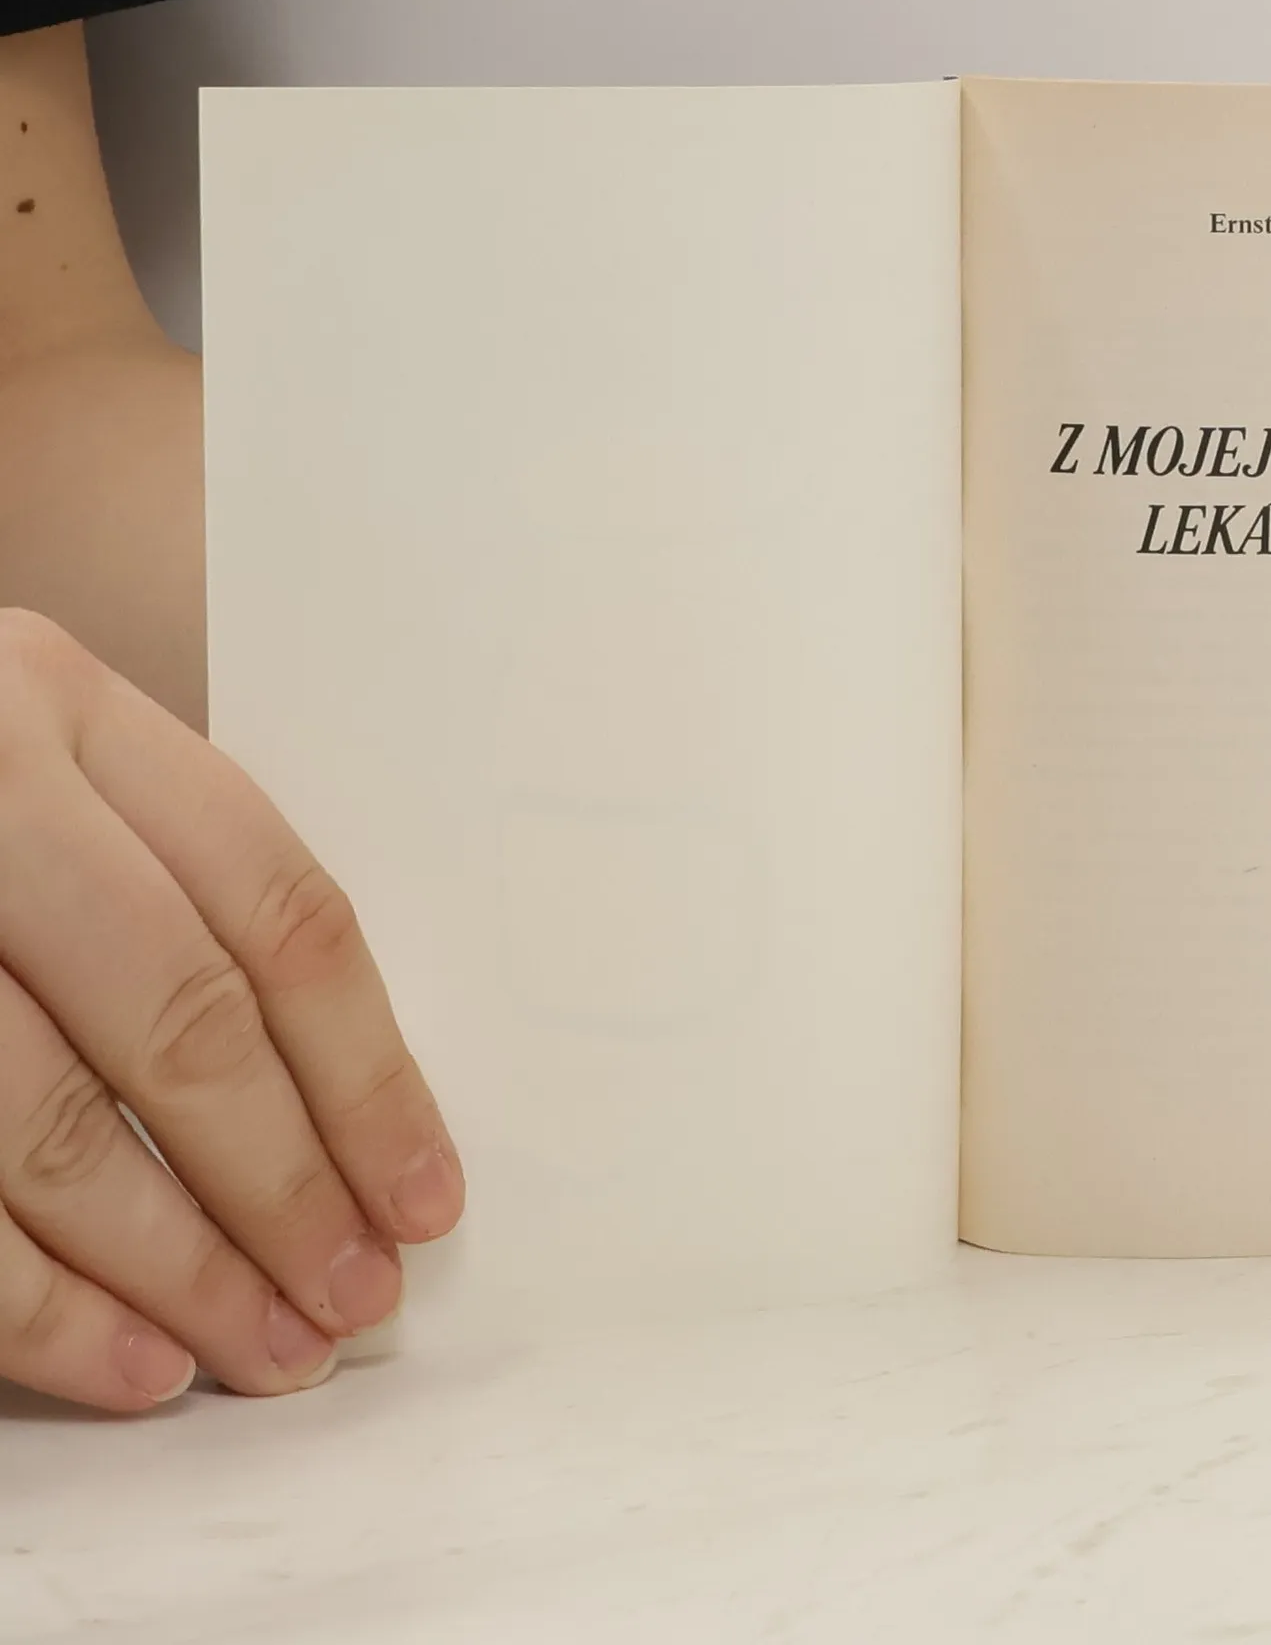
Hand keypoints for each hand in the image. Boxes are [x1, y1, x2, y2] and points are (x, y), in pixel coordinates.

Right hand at [0, 610, 462, 1410]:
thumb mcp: (55, 773)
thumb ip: (172, 889)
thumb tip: (336, 1108)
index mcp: (72, 713)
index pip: (276, 911)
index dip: (369, 1070)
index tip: (427, 1192)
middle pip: (184, 1023)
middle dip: (288, 1187)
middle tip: (358, 1295)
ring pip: (55, 1130)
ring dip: (180, 1271)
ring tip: (270, 1349)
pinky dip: (39, 1307)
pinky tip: (129, 1361)